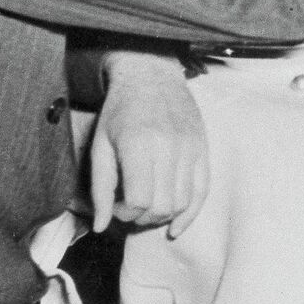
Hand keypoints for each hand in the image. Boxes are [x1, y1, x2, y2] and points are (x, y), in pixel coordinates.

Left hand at [87, 51, 209, 237]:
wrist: (152, 76)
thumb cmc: (120, 112)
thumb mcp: (100, 146)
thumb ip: (100, 188)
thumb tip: (101, 227)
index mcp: (140, 145)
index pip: (139, 200)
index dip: (124, 213)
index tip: (115, 205)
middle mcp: (170, 147)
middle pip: (161, 207)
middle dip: (142, 218)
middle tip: (129, 207)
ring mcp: (191, 148)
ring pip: (182, 203)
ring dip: (162, 216)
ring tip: (147, 207)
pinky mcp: (203, 149)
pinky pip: (202, 191)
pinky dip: (189, 215)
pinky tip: (175, 227)